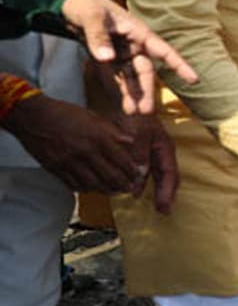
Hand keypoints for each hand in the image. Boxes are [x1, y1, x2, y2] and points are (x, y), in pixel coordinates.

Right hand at [4, 94, 136, 193]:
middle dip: (123, 185)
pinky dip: (86, 189)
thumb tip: (131, 141)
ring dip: (107, 190)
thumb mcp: (92, 117)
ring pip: (94, 184)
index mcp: (97, 137)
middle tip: (130, 188)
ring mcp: (70, 162)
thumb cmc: (64, 113)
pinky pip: (75, 185)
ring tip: (114, 192)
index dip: (132, 171)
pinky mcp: (56, 168)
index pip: (122, 160)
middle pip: (111, 176)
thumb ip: (112, 131)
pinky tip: (93, 188)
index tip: (138, 175)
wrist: (32, 116)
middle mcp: (86, 152)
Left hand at [59, 0, 198, 115]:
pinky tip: (126, 107)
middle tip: (146, 111)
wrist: (68, 3)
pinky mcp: (110, 61)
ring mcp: (123, 54)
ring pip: (134, 78)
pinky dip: (122, 92)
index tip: (194, 80)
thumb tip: (107, 59)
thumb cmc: (85, 3)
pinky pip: (119, 78)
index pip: (163, 50)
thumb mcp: (91, 16)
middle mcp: (134, 46)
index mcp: (137, 32)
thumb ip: (98, 37)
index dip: (179, 65)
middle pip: (146, 71)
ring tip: (134, 113)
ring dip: (135, 95)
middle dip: (147, 90)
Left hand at [117, 114, 179, 212]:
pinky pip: (149, 170)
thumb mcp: (137, 134)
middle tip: (164, 211)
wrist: (128, 100)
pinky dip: (146, 182)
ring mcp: (155, 151)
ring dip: (158, 190)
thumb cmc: (134, 116)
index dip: (167, 191)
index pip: (169, 174)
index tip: (164, 207)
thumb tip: (140, 176)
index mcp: (165, 148)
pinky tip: (139, 190)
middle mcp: (162, 152)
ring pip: (160, 175)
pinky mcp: (144, 151)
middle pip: (168, 177)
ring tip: (157, 206)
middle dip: (167, 194)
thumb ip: (139, 155)